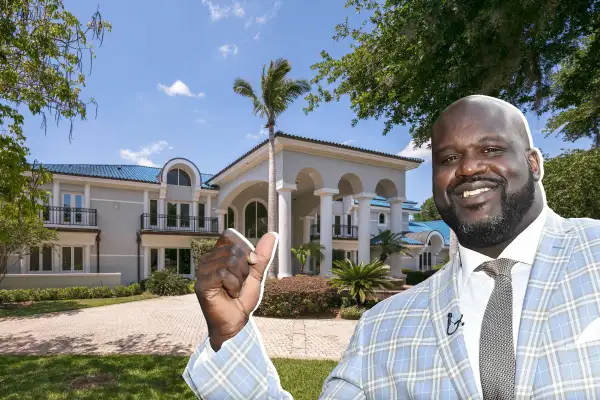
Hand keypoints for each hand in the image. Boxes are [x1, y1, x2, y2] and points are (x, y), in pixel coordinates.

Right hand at [194, 229, 277, 350]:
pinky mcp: (202, 283)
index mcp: (218, 254)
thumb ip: (263, 255)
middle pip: (234, 249)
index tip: (248, 267)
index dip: (244, 250)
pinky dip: (233, 285)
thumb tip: (272, 234)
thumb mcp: (256, 274)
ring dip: (239, 279)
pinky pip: (223, 273)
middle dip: (244, 268)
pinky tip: (229, 295)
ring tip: (233, 290)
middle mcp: (208, 259)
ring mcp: (203, 271)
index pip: (230, 236)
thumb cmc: (243, 299)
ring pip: (229, 261)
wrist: (237, 322)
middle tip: (238, 284)